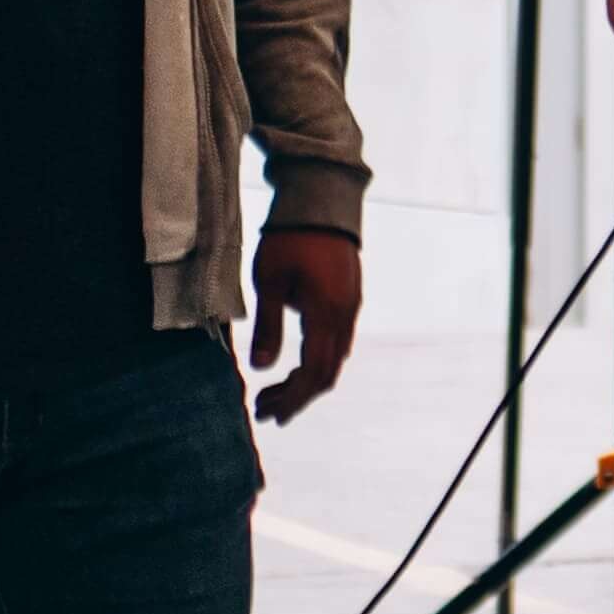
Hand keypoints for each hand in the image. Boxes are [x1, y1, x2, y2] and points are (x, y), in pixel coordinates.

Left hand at [251, 227, 362, 422]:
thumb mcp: (270, 282)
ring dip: (306, 380)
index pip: (313, 372)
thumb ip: (268, 327)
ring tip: (274, 391)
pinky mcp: (348, 298)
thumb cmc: (289, 239)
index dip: (291, 398)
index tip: (266, 412)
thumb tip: (262, 368)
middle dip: (297, 397)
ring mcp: (350, 307)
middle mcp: (345, 315)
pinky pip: (338, 342)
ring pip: (334, 359)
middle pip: (327, 373)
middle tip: (266, 410)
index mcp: (326, 314)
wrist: (322, 201)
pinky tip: (295, 362)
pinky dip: (316, 361)